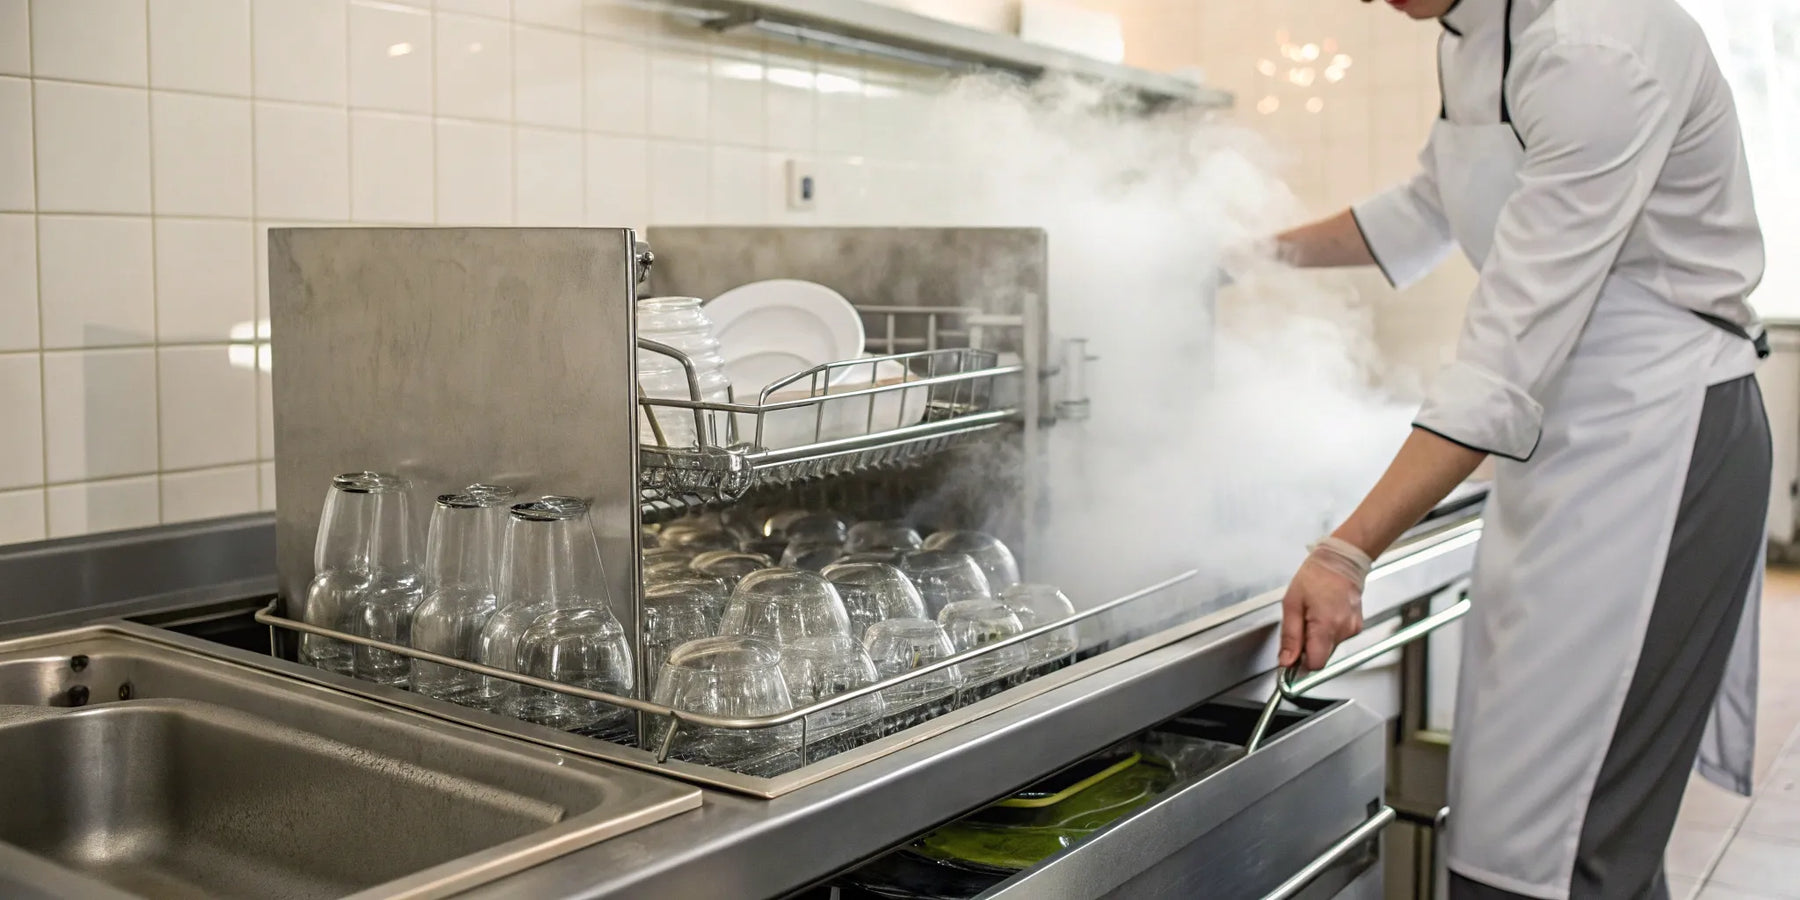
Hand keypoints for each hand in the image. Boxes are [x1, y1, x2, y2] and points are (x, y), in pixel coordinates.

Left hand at [1278, 539, 1369, 670]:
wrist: (1341, 561)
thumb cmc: (1316, 576)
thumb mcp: (1292, 604)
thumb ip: (1290, 636)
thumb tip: (1286, 661)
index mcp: (1326, 625)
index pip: (1315, 664)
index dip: (1301, 663)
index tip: (1291, 654)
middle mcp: (1343, 630)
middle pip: (1321, 657)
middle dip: (1307, 648)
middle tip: (1300, 624)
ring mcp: (1352, 629)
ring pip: (1329, 648)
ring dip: (1317, 639)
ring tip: (1313, 614)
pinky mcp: (1356, 626)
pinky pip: (1337, 638)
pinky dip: (1327, 631)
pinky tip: (1324, 613)